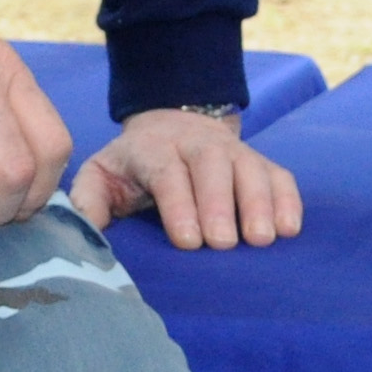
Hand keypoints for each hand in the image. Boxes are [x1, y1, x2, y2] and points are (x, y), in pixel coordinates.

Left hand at [71, 108, 302, 249]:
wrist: (170, 126)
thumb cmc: (132, 168)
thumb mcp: (101, 176)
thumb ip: (89, 201)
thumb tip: (82, 230)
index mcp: (153, 147)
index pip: (166, 170)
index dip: (178, 204)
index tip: (187, 240)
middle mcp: (196, 143)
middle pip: (212, 165)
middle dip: (219, 204)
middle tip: (224, 244)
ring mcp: (233, 150)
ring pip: (250, 167)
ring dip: (258, 203)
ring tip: (261, 240)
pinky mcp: (260, 162)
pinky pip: (279, 175)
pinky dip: (287, 199)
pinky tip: (289, 229)